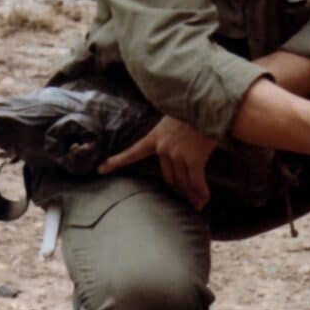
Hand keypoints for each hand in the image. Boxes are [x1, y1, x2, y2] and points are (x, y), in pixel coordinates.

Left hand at [100, 116, 216, 210]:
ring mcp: (178, 154)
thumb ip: (171, 134)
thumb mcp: (175, 119)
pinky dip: (201, 191)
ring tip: (198, 204)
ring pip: (183, 182)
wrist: (208, 105)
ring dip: (192, 194)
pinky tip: (204, 198)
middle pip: (168, 176)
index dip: (116, 162)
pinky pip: (196, 181)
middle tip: (187, 199)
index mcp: (155, 137)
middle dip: (178, 190)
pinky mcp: (194, 159)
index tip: (101, 169)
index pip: (133, 152)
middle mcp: (163, 148)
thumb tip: (181, 147)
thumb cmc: (195, 110)